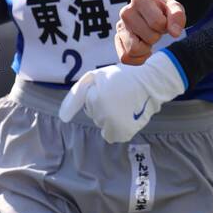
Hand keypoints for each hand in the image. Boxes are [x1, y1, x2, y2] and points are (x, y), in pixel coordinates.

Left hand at [59, 50, 185, 142]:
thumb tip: (62, 118)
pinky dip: (117, 128)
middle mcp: (103, 114)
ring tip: (124, 105)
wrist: (150, 83)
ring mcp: (113, 125)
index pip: (88, 105)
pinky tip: (126, 116)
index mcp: (96, 99)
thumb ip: (77, 95)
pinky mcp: (123, 133)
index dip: (99, 95)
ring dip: (110, 118)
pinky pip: (112, 135)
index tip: (112, 88)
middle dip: (103, 108)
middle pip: (95, 116)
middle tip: (119, 96)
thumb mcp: (95, 77)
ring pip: (103, 126)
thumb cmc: (121, 77)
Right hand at [116, 0, 186, 64]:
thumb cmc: (163, 10)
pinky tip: (143, 48)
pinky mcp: (117, 39)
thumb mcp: (174, 8)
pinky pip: (125, 58)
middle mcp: (126, 12)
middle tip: (155, 29)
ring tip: (147, 38)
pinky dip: (138, 58)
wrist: (151, 10)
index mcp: (140, 0)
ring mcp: (120, 26)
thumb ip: (178, 17)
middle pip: (150, 38)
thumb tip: (175, 34)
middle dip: (157, 37)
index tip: (163, 20)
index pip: (158, 23)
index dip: (165, 26)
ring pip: (133, 50)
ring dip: (146, 48)